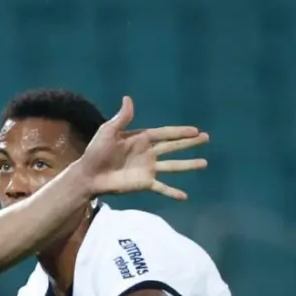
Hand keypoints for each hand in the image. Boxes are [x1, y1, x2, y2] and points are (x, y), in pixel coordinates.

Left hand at [79, 97, 208, 201]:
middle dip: (190, 143)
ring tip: (204, 163)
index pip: (165, 133)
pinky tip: (184, 196)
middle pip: (174, 147)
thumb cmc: (96, 151)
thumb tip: (128, 99)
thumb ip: (122, 118)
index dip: (180, 132)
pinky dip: (173, 192)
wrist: (89, 175)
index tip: (196, 130)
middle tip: (206, 138)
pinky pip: (162, 188)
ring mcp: (148, 169)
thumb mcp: (108, 131)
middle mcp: (148, 153)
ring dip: (188, 165)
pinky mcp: (144, 184)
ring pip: (173, 166)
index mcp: (141, 138)